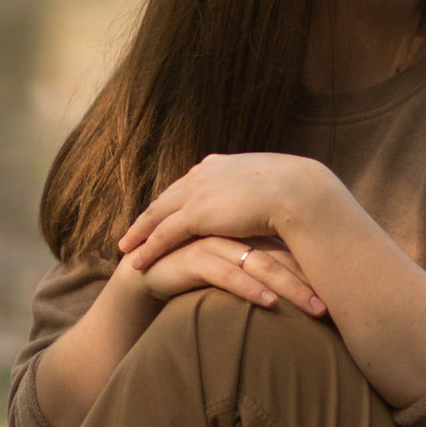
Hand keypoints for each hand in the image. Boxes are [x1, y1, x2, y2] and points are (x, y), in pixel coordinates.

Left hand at [118, 152, 335, 280]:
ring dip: (139, 233)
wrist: (300, 193)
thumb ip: (256, 193)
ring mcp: (196, 192)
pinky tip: (135, 262)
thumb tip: (262, 203)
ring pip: (157, 216)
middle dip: (149, 215)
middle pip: (166, 198)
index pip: (188, 185)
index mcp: (219, 165)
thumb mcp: (272, 185)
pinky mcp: (195, 214)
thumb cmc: (297, 192)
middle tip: (133, 230)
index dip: (174, 201)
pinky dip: (147, 248)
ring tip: (125, 248)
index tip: (163, 212)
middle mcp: (202, 173)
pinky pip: (163, 234)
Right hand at [135, 234, 326, 317]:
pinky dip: (250, 289)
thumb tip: (307, 272)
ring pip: (258, 263)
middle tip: (332, 304)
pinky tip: (269, 304)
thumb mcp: (231, 264)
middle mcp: (229, 226)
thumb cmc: (191, 275)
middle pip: (279, 251)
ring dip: (289, 287)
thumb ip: (261, 260)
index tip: (341, 287)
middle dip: (309, 278)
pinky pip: (226, 273)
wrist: (142, 280)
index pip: (287, 240)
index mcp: (242, 222)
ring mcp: (209, 238)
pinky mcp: (190, 256)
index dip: (313, 263)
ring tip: (314, 309)